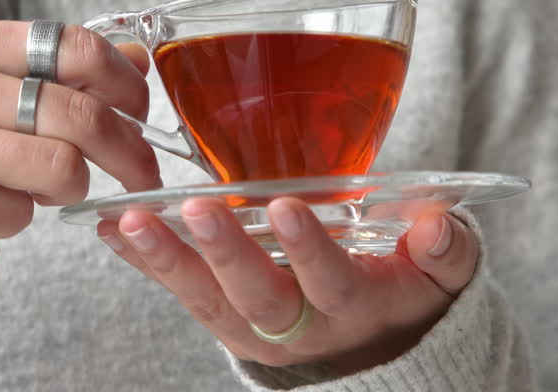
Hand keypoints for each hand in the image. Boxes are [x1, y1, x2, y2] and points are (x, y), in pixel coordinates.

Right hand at [0, 20, 159, 273]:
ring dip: (74, 187)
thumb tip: (139, 61)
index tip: (140, 108)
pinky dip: (21, 214)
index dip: (125, 82)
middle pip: (81, 116)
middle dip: (130, 150)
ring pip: (63, 168)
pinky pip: (22, 214)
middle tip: (142, 171)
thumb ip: (58, 68)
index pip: (77, 47)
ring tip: (51, 187)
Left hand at [98, 198, 477, 371]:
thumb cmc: (404, 292)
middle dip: (226, 252)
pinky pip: (179, 292)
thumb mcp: (440, 278)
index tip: (290, 207)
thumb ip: (446, 251)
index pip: (333, 282)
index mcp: (356, 307)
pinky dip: (144, 261)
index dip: (310, 250)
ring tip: (131, 221)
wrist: (372, 349)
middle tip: (197, 208)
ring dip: (166, 258)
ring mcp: (253, 325)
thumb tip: (440, 221)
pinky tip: (112, 229)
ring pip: (207, 298)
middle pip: (259, 296)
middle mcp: (299, 326)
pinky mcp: (221, 317)